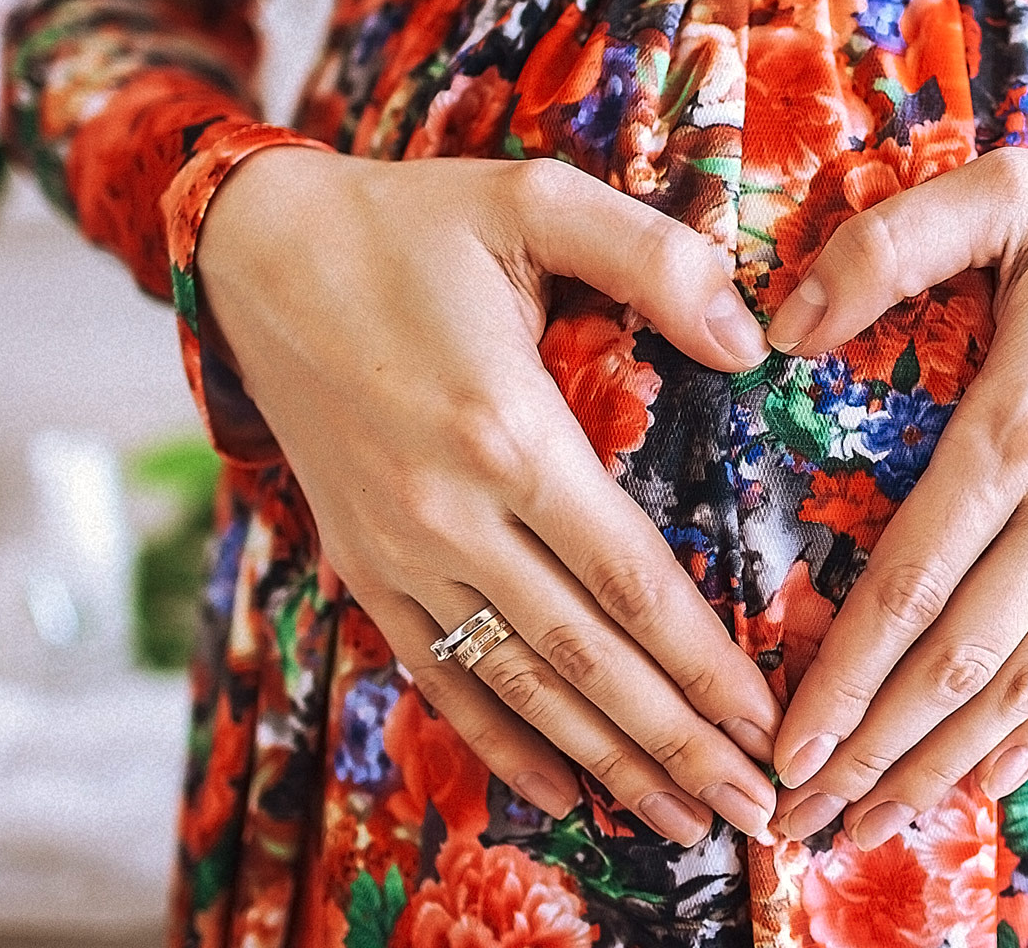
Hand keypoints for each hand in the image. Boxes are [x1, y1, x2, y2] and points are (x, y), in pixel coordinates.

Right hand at [196, 151, 780, 845]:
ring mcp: (398, 552)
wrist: (258, 250)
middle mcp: (448, 514)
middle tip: (757, 809)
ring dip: (605, 764)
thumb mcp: (535, 201)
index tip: (769, 722)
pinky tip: (557, 794)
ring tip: (682, 827)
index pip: (630, 581)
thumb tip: (751, 341)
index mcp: (505, 431)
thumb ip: (654, 259)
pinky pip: (437, 676)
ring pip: (518, 686)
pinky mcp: (362, 566)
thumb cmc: (413, 223)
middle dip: (677, 744)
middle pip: (585, 660)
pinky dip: (497, 743)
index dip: (706, 664)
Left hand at [760, 118, 1027, 844]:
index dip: (841, 677)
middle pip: (958, 663)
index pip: (911, 584)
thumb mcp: (1008, 189)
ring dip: (943, 763)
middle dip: (871, 751)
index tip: (781, 745)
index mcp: (1026, 425)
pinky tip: (984, 778)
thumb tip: (777, 328)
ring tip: (871, 822)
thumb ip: (884, 248)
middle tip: (797, 821)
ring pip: (1027, 685)